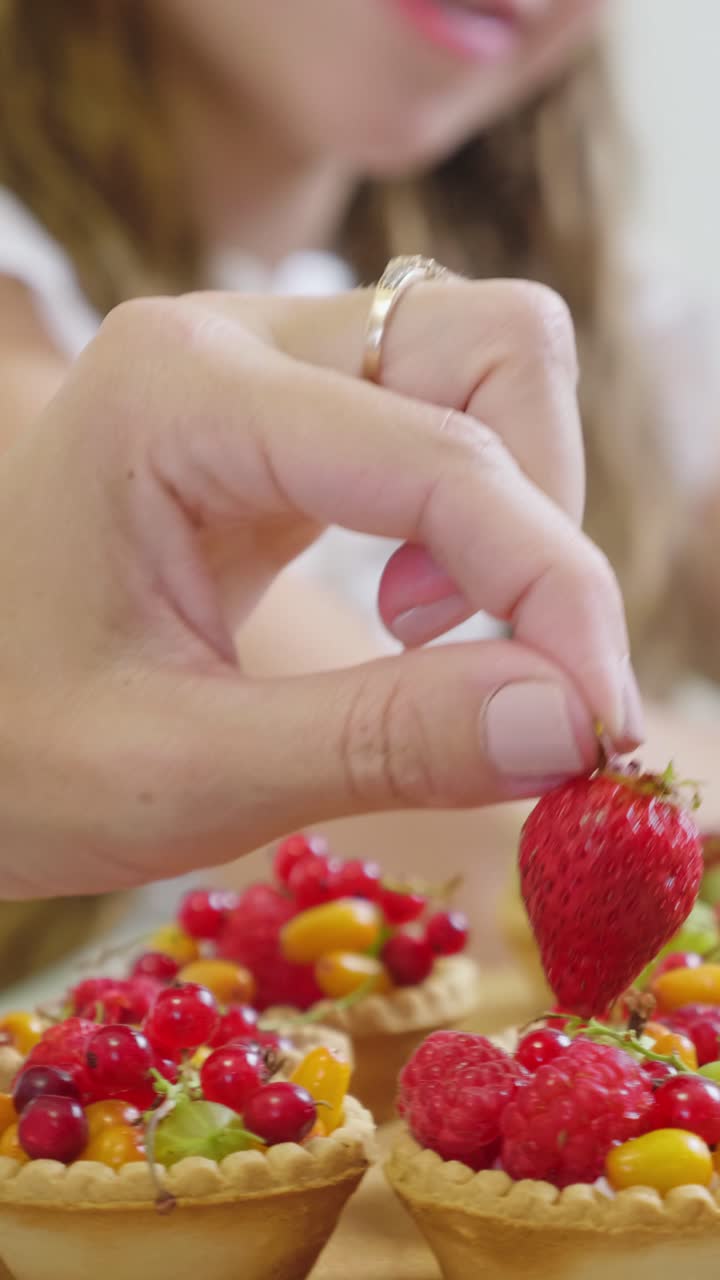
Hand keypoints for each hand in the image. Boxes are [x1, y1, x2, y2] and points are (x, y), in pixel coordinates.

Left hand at [0, 279, 641, 895]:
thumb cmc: (10, 749)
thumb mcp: (181, 773)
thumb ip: (381, 744)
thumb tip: (571, 727)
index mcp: (176, 396)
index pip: (439, 458)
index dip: (550, 588)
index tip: (593, 725)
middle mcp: (226, 341)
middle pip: (490, 347)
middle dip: (544, 517)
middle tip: (512, 666)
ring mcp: (258, 364)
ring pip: (482, 368)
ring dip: (519, 511)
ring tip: (437, 634)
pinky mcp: (285, 415)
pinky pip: (438, 420)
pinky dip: (478, 519)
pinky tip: (420, 611)